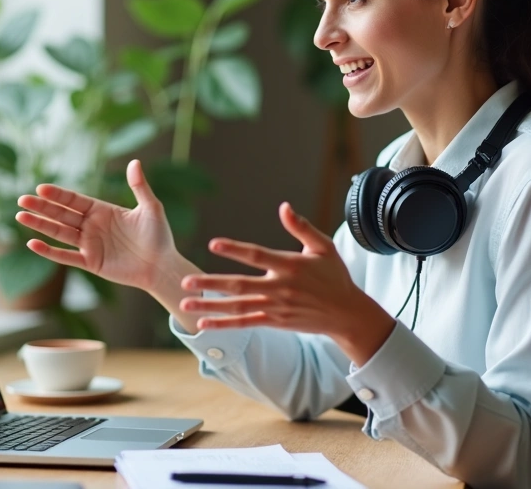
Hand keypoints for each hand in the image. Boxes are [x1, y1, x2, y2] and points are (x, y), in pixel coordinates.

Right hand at [14, 159, 175, 291]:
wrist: (161, 265)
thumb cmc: (158, 236)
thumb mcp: (151, 208)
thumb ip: (139, 186)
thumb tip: (134, 162)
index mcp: (102, 210)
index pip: (74, 200)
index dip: (58, 195)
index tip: (41, 188)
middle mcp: (92, 225)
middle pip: (61, 214)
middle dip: (42, 207)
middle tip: (22, 200)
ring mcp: (89, 244)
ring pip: (59, 233)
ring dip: (40, 225)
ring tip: (20, 217)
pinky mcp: (90, 262)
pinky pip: (66, 257)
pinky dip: (50, 251)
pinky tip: (33, 244)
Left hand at [178, 202, 394, 361]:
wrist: (346, 313)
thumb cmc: (334, 275)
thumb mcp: (324, 247)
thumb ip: (301, 227)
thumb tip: (284, 206)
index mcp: (291, 265)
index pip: (257, 256)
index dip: (235, 250)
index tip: (213, 244)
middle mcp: (280, 288)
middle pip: (240, 285)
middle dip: (210, 283)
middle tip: (184, 282)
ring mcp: (276, 307)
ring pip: (238, 307)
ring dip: (210, 306)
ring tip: (185, 303)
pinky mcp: (275, 322)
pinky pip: (245, 323)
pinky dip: (224, 324)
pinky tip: (203, 323)